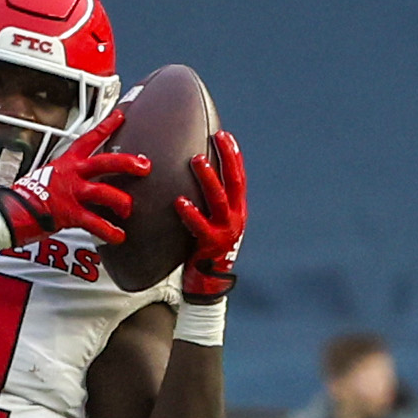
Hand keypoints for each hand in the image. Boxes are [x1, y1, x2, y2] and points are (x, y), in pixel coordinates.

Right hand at [0, 108, 150, 247]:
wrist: (10, 212)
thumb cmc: (30, 196)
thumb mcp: (50, 176)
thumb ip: (71, 176)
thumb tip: (87, 179)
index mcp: (67, 162)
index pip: (89, 138)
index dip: (106, 126)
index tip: (122, 115)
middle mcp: (71, 173)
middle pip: (105, 162)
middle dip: (127, 163)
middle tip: (145, 166)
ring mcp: (71, 192)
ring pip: (105, 192)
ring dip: (121, 202)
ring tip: (128, 211)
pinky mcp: (69, 213)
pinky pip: (95, 223)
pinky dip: (109, 231)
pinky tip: (119, 237)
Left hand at [176, 130, 245, 299]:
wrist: (209, 282)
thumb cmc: (205, 248)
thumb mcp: (214, 222)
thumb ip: (209, 202)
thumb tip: (191, 176)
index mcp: (237, 210)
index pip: (238, 177)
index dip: (234, 156)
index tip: (225, 135)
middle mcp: (235, 218)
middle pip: (233, 182)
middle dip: (227, 158)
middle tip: (215, 137)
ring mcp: (225, 231)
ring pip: (218, 199)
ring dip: (208, 178)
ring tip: (196, 160)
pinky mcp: (211, 245)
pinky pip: (200, 226)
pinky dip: (190, 213)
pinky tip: (179, 201)